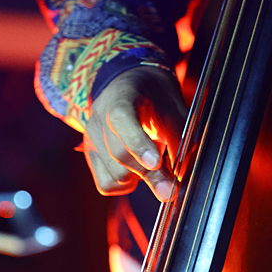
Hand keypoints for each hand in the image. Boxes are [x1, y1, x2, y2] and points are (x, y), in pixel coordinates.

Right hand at [83, 66, 187, 200]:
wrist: (133, 87)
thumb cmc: (156, 98)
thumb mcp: (174, 110)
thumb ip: (178, 140)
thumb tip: (181, 176)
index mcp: (121, 97)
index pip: (121, 120)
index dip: (138, 144)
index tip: (156, 163)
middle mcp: (98, 118)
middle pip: (120, 156)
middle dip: (150, 173)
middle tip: (171, 182)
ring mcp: (91, 139)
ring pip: (114, 176)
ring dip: (138, 178)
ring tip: (149, 161)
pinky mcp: (90, 156)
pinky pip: (106, 184)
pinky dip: (125, 185)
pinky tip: (136, 170)